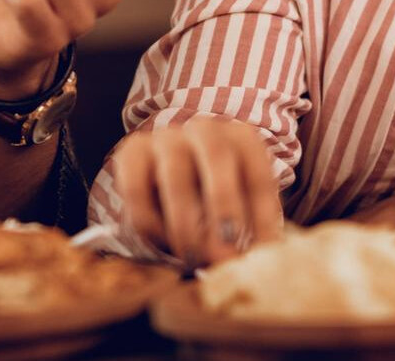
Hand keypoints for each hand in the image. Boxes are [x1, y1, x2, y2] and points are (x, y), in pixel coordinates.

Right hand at [107, 117, 282, 265]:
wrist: (173, 181)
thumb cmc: (218, 202)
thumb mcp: (244, 210)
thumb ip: (253, 231)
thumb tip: (261, 263)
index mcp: (243, 139)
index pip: (258, 174)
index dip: (261, 218)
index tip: (260, 255)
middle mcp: (205, 130)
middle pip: (217, 157)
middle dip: (223, 210)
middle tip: (223, 257)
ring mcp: (165, 137)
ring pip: (175, 176)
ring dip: (185, 226)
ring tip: (193, 261)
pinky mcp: (132, 152)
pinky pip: (136, 188)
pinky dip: (149, 224)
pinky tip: (162, 246)